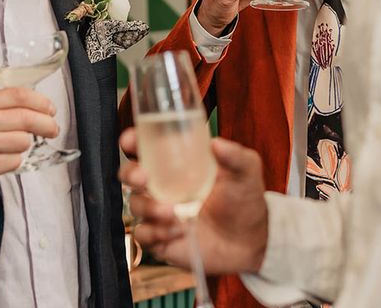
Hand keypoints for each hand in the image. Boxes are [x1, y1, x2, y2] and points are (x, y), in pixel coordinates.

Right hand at [0, 87, 58, 196]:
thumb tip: (36, 105)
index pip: (17, 95)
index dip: (40, 101)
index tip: (50, 108)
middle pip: (25, 119)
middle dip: (46, 124)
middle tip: (53, 128)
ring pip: (22, 142)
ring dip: (24, 144)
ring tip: (10, 145)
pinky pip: (14, 161)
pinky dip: (14, 160)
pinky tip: (2, 158)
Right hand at [119, 128, 267, 274]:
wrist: (250, 241)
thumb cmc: (245, 200)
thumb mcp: (246, 171)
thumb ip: (235, 155)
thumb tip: (216, 143)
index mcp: (179, 163)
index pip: (148, 147)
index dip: (132, 140)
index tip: (130, 139)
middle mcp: (164, 185)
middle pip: (130, 174)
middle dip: (130, 173)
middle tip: (144, 177)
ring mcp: (160, 212)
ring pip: (135, 205)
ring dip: (149, 207)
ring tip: (173, 213)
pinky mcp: (160, 239)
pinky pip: (143, 234)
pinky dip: (156, 232)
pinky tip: (178, 232)